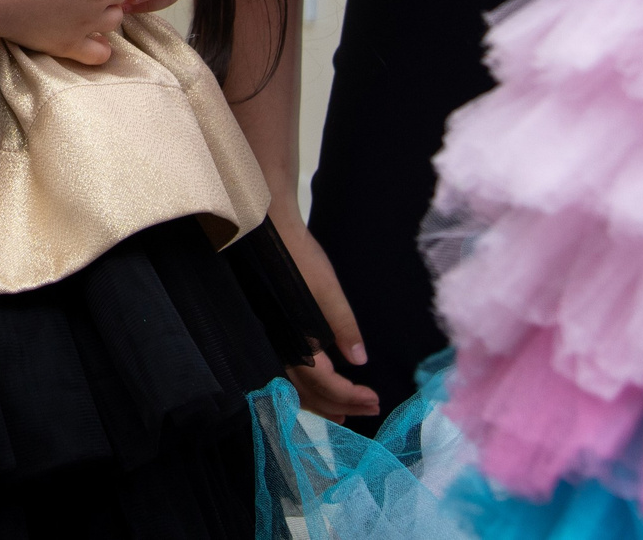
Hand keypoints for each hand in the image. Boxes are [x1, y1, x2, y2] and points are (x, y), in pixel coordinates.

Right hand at [273, 213, 377, 419]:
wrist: (266, 230)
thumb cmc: (299, 258)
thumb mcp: (329, 290)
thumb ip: (344, 327)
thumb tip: (360, 362)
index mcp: (295, 341)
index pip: (324, 383)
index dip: (350, 396)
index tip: (375, 400)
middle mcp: (279, 347)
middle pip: (308, 392)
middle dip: (338, 405)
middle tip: (367, 411)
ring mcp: (271, 340)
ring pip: (293, 386)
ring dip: (319, 402)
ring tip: (341, 413)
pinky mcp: (269, 331)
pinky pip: (286, 373)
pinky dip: (303, 388)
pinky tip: (315, 385)